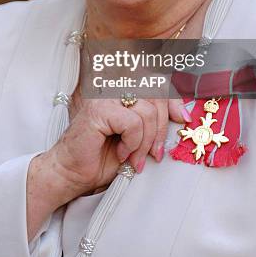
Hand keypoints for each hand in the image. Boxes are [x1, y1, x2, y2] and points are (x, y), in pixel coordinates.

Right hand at [49, 94, 190, 197]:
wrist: (72, 173)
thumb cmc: (102, 156)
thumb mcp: (137, 137)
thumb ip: (154, 122)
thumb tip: (183, 115)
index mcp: (122, 90)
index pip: (155, 83)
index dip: (173, 100)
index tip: (183, 118)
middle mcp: (114, 88)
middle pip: (156, 96)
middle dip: (161, 129)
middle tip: (154, 154)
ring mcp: (105, 96)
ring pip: (147, 111)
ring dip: (145, 141)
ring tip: (134, 157)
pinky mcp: (99, 109)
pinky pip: (133, 122)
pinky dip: (133, 142)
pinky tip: (121, 153)